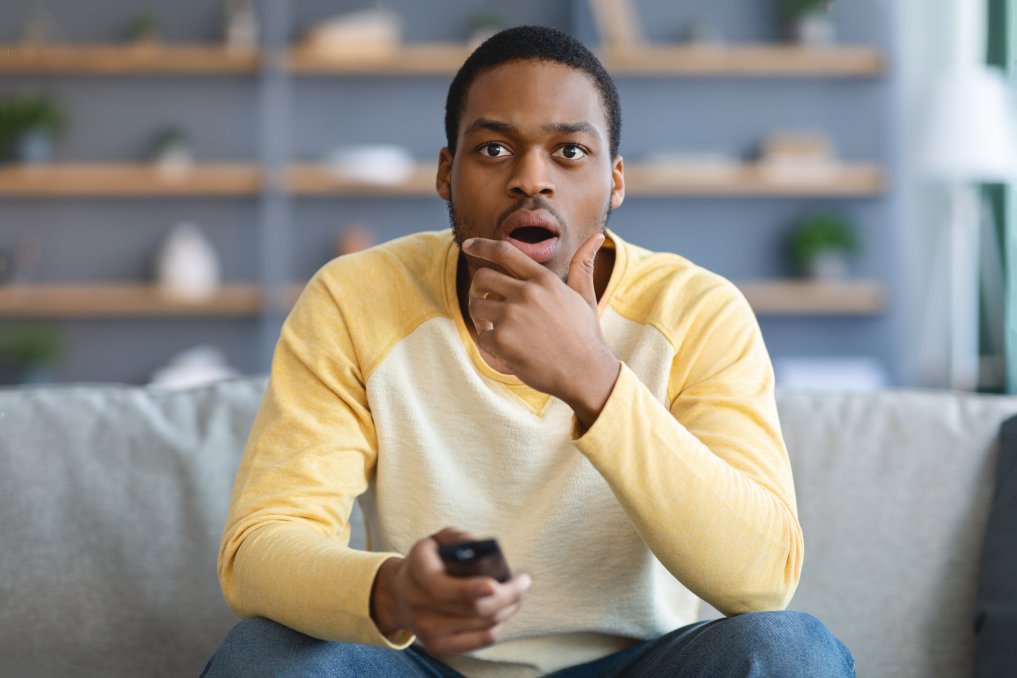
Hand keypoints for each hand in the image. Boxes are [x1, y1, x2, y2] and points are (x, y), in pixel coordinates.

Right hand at [370, 528, 530, 657]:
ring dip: (508, 609)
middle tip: (524, 582)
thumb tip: (482, 547)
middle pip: (473, 609)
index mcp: (418, 572)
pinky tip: (503, 612)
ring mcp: (426, 630)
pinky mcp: (437, 647)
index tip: (496, 585)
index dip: (472, 589)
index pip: (444, 589)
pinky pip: (480, 641)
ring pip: (482, 625)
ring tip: (518, 594)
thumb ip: (459, 537)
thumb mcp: (438, 539)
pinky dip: (497, 626)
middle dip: (507, 596)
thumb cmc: (429, 561)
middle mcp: (418, 604)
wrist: (399, 594)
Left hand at [463, 233, 620, 428]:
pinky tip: (506, 350)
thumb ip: (582, 265)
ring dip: (481, 318)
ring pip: (476, 306)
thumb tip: (596, 235)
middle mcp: (526, 293)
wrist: (586, 373)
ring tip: (497, 330)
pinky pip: (480, 336)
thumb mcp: (585, 296)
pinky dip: (489, 345)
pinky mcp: (502, 340)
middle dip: (478, 290)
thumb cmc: (585, 336)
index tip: (468, 245)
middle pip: (482, 277)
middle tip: (485, 304)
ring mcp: (512, 316)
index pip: (504, 252)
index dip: (482, 245)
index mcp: (543, 280)